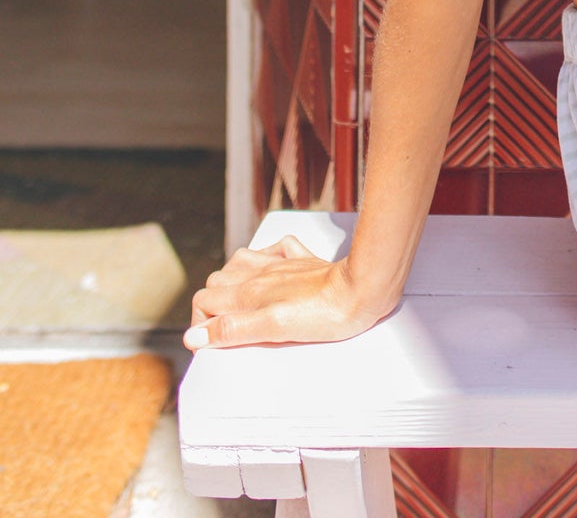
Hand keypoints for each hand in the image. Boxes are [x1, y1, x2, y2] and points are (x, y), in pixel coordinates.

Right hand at [184, 235, 396, 350]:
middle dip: (210, 307)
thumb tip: (194, 336)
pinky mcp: (302, 261)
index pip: (204, 301)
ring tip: (238, 305)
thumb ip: (233, 329)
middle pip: (216, 283)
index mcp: (251, 292)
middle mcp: (260, 273)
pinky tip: (269, 271)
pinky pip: (275, 249)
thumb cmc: (323, 314)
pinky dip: (265, 258)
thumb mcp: (273, 329)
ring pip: (239, 262)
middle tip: (221, 332)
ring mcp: (282, 265)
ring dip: (231, 282)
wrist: (362, 289)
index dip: (199, 325)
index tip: (208, 346)